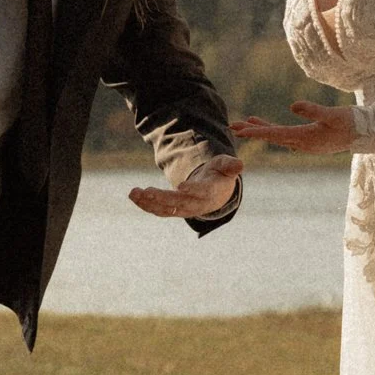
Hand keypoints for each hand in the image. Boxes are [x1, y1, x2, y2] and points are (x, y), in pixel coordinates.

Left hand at [127, 155, 242, 218]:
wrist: (216, 193)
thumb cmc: (220, 175)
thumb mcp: (227, 167)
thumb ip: (231, 165)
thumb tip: (240, 164)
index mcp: (210, 192)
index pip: (201, 193)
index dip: (192, 190)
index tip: (181, 186)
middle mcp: (196, 204)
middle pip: (178, 203)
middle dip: (162, 198)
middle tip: (147, 191)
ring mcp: (184, 209)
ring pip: (165, 209)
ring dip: (148, 203)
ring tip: (134, 192)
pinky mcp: (174, 210)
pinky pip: (158, 210)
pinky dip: (145, 204)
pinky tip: (133, 196)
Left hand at [231, 101, 357, 154]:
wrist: (370, 133)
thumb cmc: (353, 122)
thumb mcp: (333, 114)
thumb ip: (313, 111)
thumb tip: (292, 105)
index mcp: (306, 138)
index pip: (275, 134)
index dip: (256, 130)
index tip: (239, 129)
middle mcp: (303, 143)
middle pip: (272, 136)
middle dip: (252, 131)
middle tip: (232, 126)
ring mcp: (308, 143)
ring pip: (279, 137)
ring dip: (262, 130)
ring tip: (246, 124)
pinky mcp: (313, 140)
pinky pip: (288, 136)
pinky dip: (275, 131)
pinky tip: (271, 128)